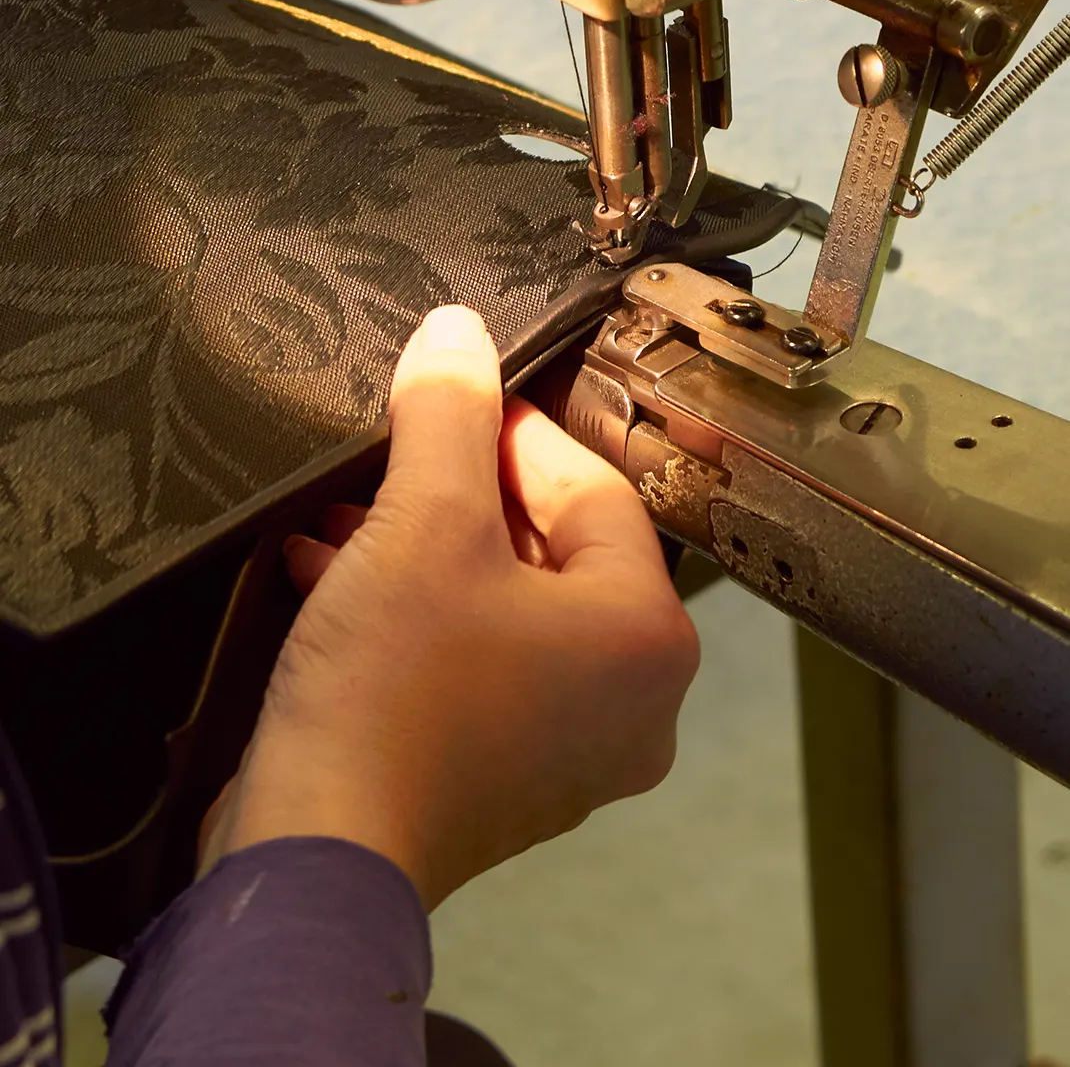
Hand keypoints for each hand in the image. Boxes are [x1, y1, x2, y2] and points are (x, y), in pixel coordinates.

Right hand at [206, 306, 699, 908]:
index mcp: (646, 636)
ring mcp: (565, 748)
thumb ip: (452, 414)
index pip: (595, 490)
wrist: (313, 862)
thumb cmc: (391, 703)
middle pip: (550, 547)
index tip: (461, 399)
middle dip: (458, 494)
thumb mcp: (423, 521)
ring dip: (420, 550)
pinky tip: (332, 578)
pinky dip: (411, 614)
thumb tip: (459, 333)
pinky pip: (470, 661)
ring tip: (345, 521)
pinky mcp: (498, 774)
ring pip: (500, 604)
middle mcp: (628, 701)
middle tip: (398, 460)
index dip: (517, 432)